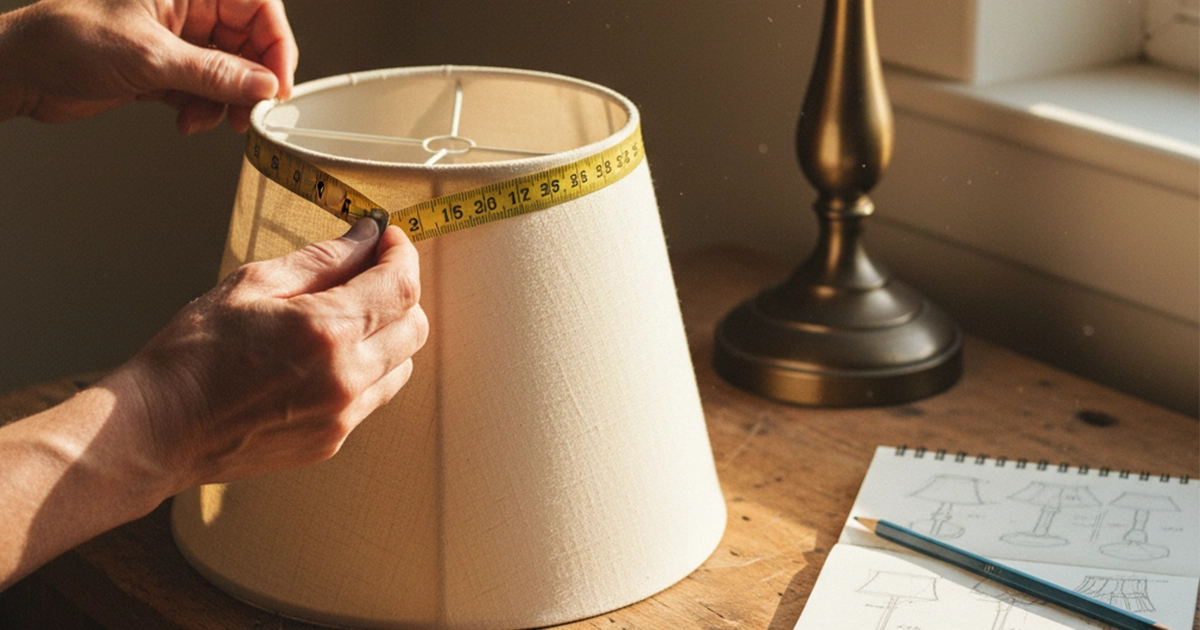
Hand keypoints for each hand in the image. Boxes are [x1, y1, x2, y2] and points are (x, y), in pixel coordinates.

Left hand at [0, 0, 296, 133]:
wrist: (22, 71)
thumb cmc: (67, 39)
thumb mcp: (151, 57)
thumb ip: (214, 73)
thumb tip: (264, 85)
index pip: (258, 7)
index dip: (276, 45)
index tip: (277, 83)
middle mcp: (187, 8)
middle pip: (249, 43)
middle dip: (250, 81)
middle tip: (249, 112)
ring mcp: (177, 39)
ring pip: (230, 71)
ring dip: (225, 102)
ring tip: (210, 119)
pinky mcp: (166, 68)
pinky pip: (205, 90)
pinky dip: (203, 110)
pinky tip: (186, 121)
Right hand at [102, 220, 427, 491]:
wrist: (159, 430)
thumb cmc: (193, 353)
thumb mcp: (252, 285)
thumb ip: (321, 260)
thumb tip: (366, 236)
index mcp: (328, 331)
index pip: (402, 285)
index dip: (403, 253)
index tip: (388, 238)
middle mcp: (347, 377)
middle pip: (415, 325)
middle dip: (399, 292)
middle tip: (367, 272)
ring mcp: (343, 415)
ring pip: (402, 363)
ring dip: (387, 332)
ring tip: (342, 316)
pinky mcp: (333, 440)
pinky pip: (374, 394)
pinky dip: (367, 368)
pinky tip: (325, 357)